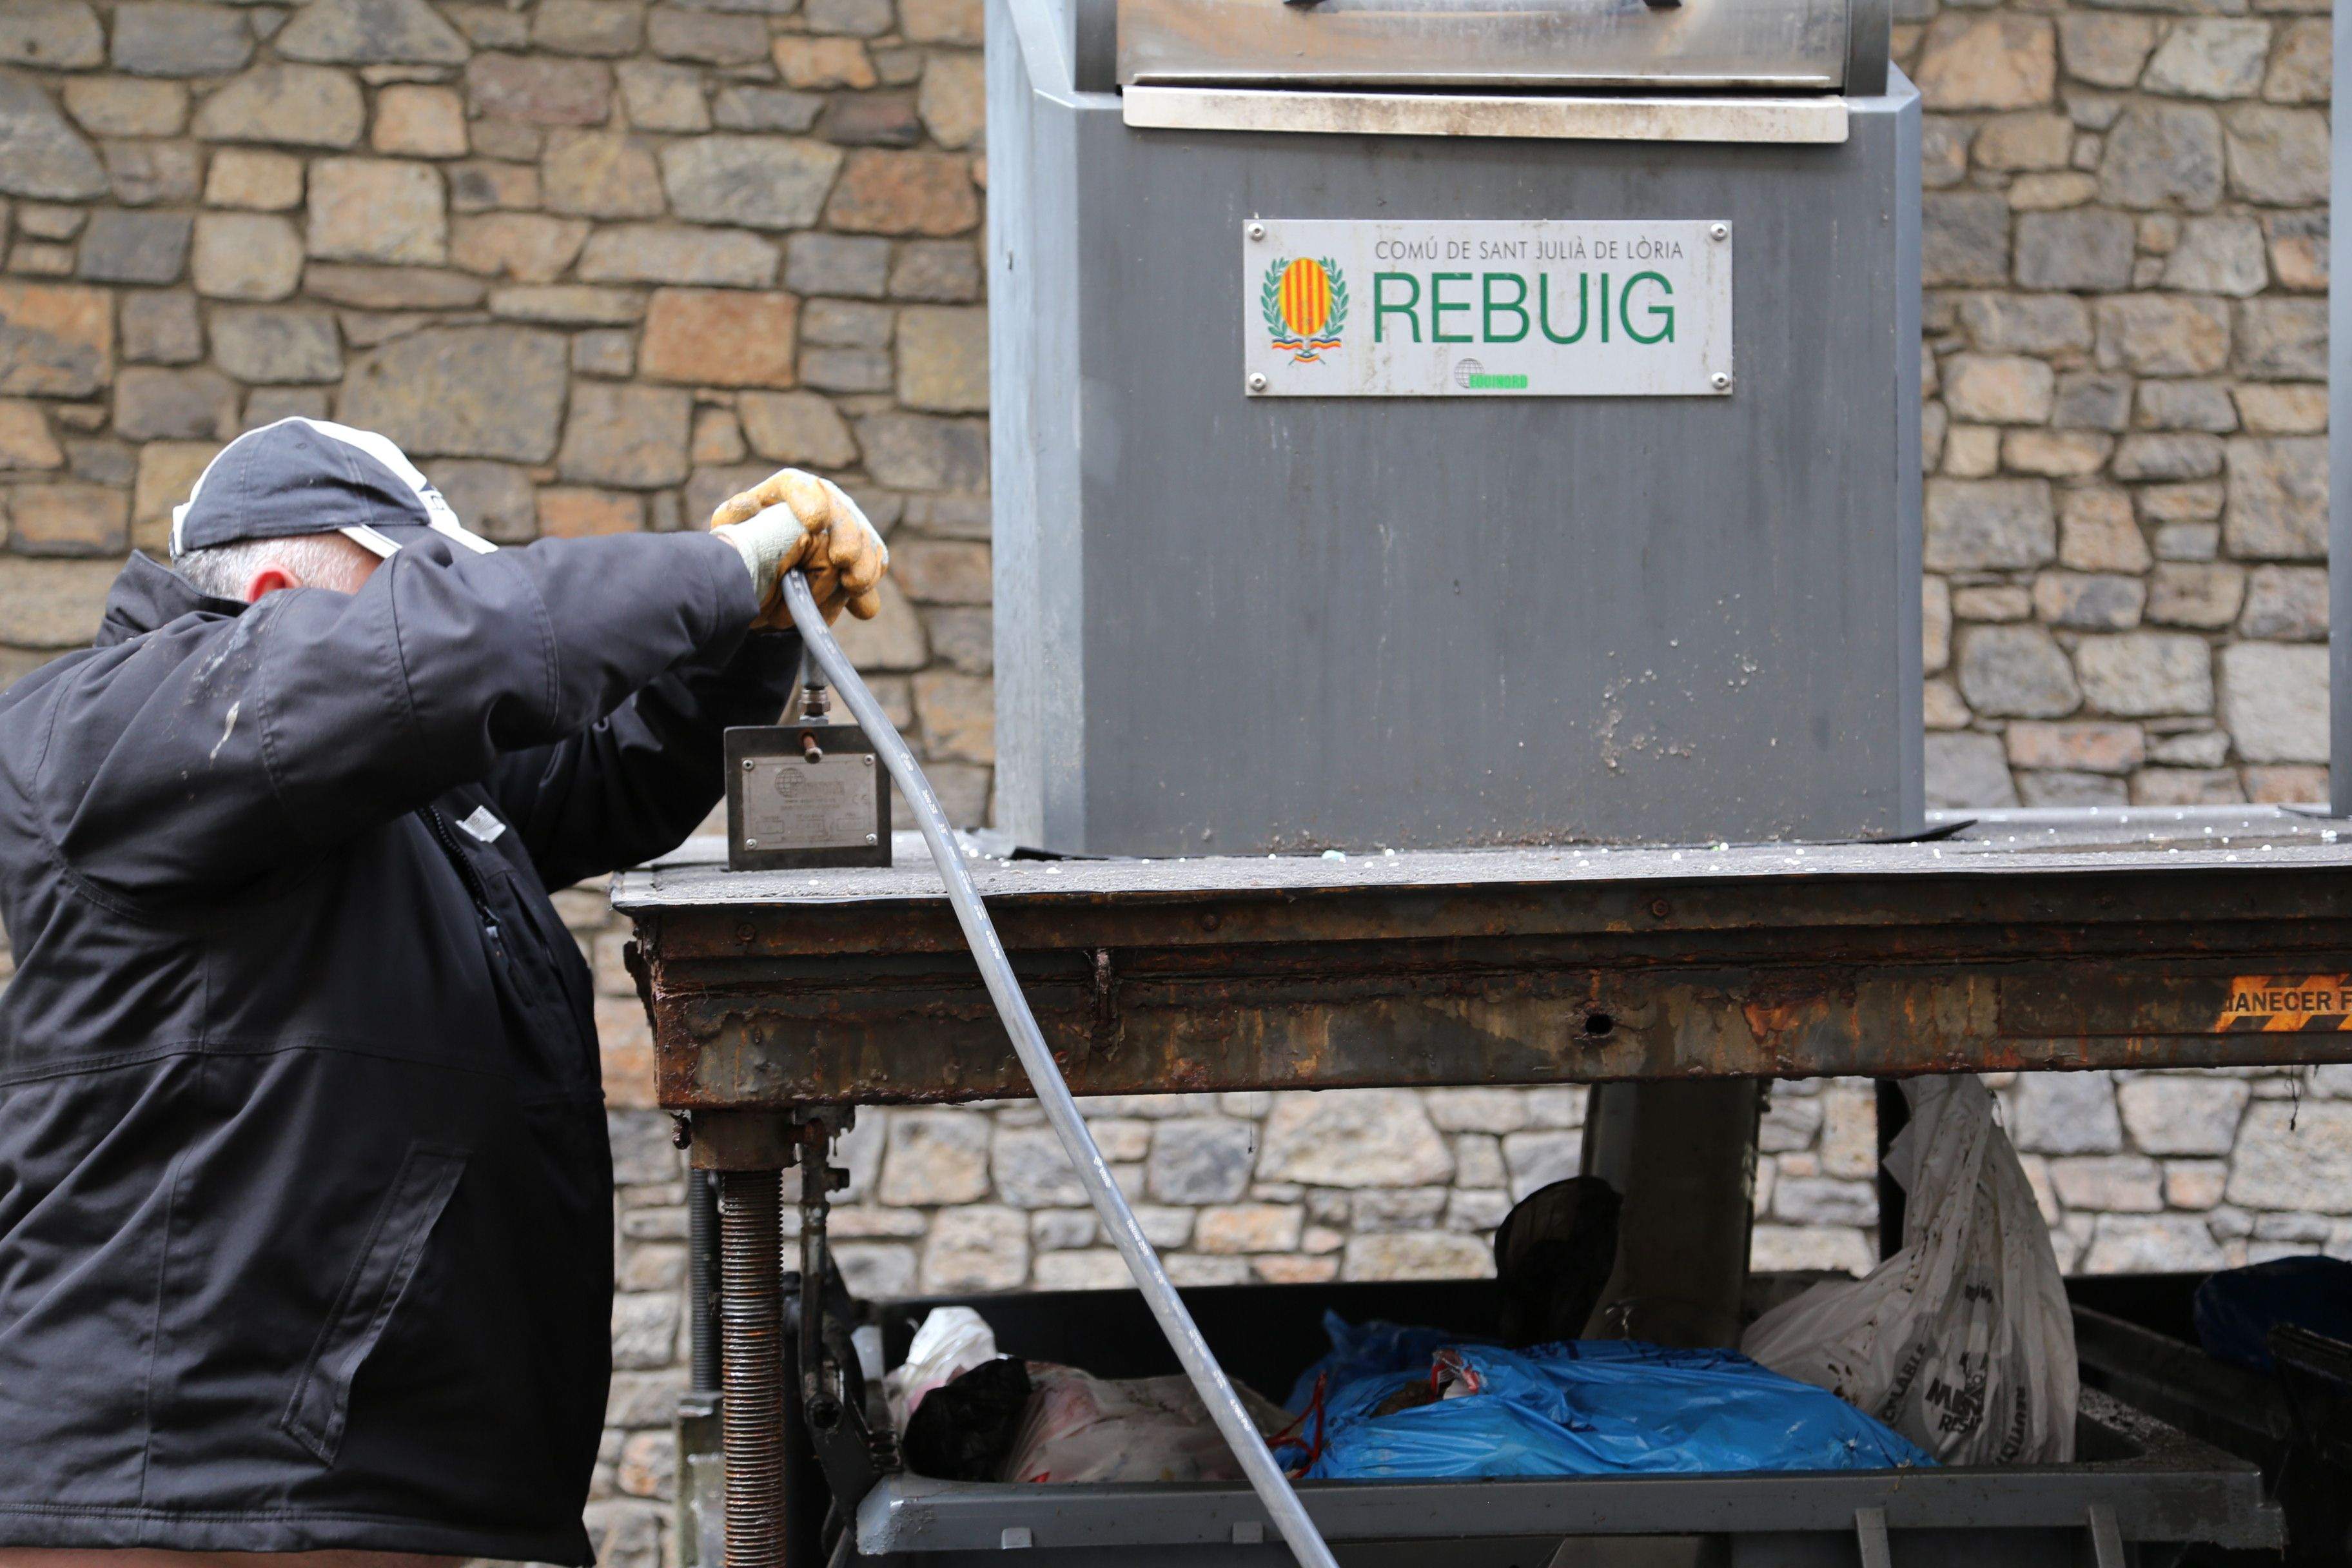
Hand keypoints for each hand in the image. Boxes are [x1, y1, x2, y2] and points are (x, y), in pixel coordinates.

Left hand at [709, 469, 888, 624]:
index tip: (814, 523)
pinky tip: (863, 603)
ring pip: (863, 538)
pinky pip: (874, 563)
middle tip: (842, 558)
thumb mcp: (733, 531)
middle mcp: (823, 502)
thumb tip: (749, 505)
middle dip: (846, 534)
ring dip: (864, 562)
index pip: (795, 486)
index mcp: (787, 491)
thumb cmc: (747, 548)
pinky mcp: (861, 555)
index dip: (807, 500)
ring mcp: (845, 528)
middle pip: (839, 510)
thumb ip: (736, 516)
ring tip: (854, 583)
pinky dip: (869, 582)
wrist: (767, 579)